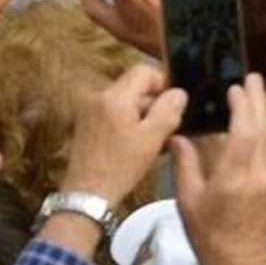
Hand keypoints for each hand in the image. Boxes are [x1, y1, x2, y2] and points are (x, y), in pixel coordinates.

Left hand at [62, 63, 186, 207]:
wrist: (88, 193)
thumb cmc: (120, 168)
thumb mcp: (152, 138)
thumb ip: (168, 110)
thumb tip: (178, 93)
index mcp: (113, 97)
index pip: (143, 71)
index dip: (163, 84)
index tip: (174, 104)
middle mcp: (97, 98)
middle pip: (135, 87)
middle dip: (154, 104)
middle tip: (167, 129)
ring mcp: (89, 111)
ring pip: (126, 103)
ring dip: (143, 117)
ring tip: (153, 142)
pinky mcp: (87, 124)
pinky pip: (114, 115)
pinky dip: (129, 125)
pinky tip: (138, 146)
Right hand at [171, 74, 265, 264]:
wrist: (239, 264)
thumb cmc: (207, 235)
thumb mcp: (187, 199)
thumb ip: (184, 164)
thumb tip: (177, 136)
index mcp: (235, 177)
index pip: (244, 132)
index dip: (242, 106)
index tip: (234, 87)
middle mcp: (260, 176)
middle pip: (263, 130)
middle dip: (258, 102)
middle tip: (252, 78)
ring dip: (263, 116)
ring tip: (254, 96)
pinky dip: (264, 135)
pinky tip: (256, 129)